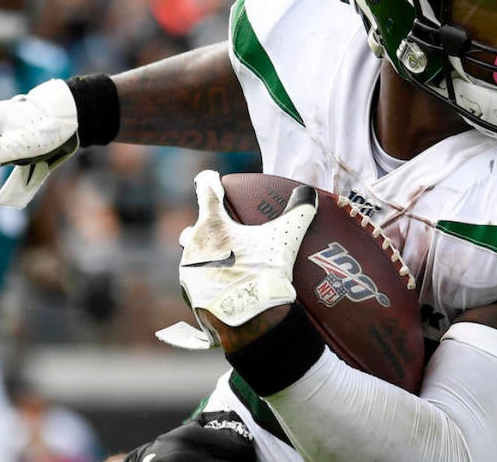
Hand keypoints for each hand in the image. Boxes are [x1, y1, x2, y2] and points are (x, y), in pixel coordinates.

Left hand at [156, 170, 316, 350]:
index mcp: (211, 225)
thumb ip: (298, 212)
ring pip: (194, 258)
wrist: (246, 318)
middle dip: (206, 228)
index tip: (210, 179)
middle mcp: (193, 245)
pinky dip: (211, 282)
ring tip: (230, 265)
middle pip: (194, 228)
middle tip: (225, 234)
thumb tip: (308, 194)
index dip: (208, 181)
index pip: (205, 191)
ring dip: (208, 258)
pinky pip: (199, 283)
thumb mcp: (285, 238)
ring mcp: (189, 273)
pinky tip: (227, 287)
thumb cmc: (262, 272)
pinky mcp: (191, 296)